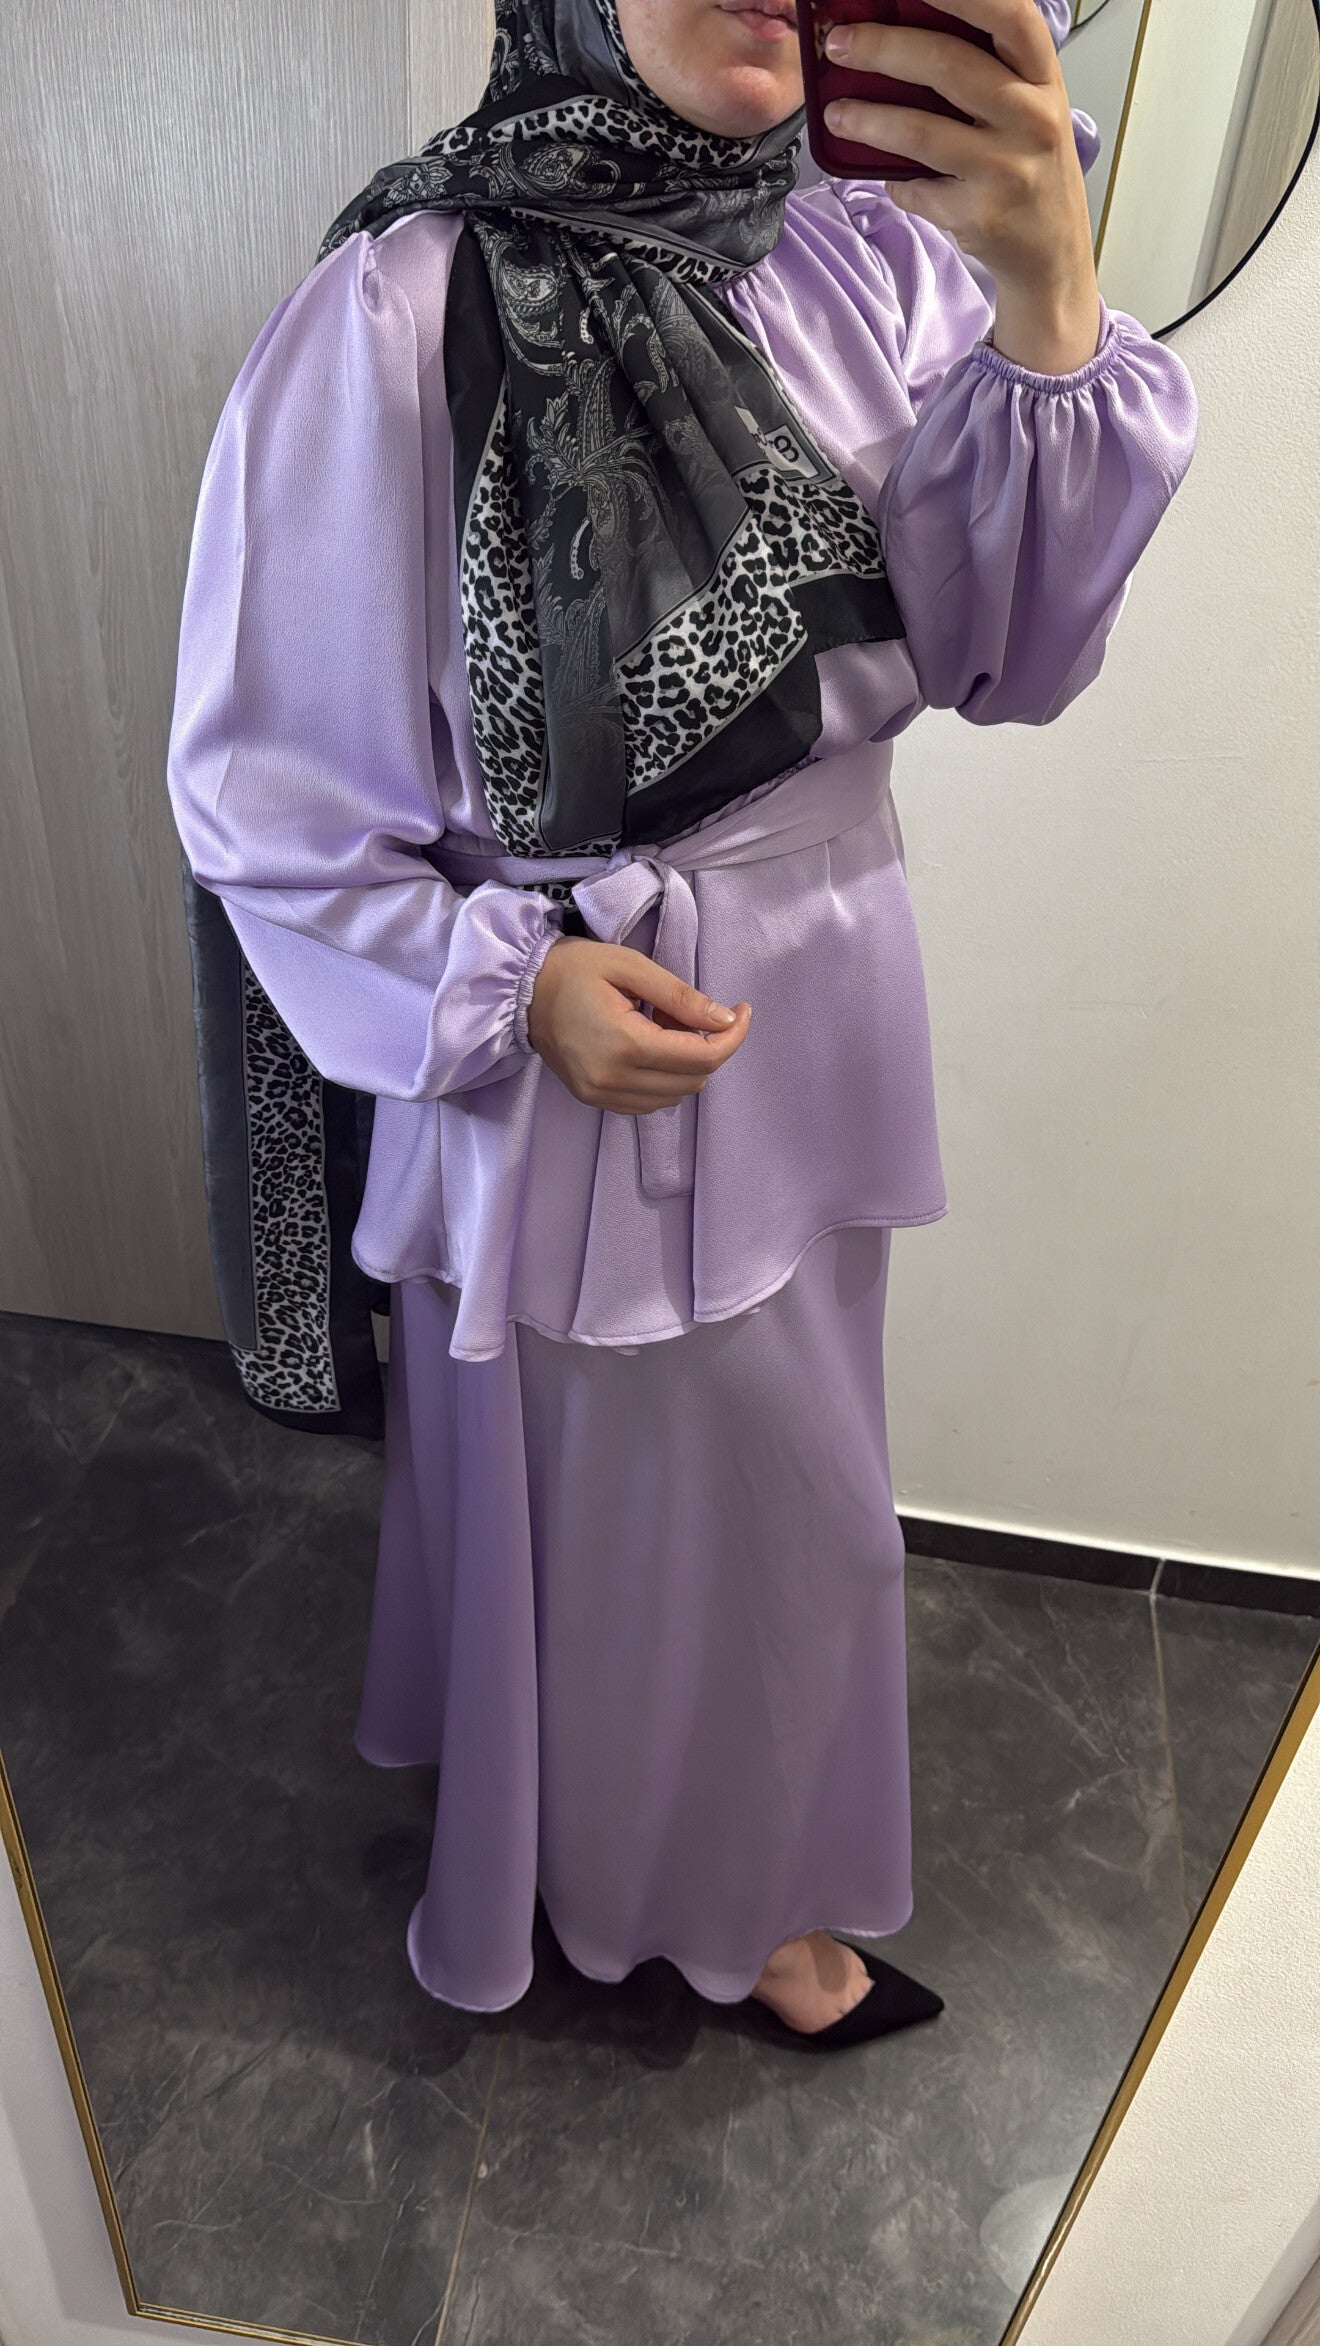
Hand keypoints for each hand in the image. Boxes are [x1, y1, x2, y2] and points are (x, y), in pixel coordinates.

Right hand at [526, 934, 751, 1114]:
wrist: (523, 992)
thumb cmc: (575, 970)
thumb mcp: (631, 967)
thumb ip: (680, 996)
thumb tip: (725, 1019)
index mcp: (625, 1044)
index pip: (702, 1058)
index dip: (734, 1036)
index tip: (742, 1010)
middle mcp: (614, 1080)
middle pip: (694, 1080)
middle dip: (708, 1046)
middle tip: (689, 1011)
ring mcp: (602, 1096)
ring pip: (676, 1096)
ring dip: (686, 1064)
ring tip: (665, 1027)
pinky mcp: (596, 1101)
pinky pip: (650, 1103)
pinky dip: (664, 1079)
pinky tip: (650, 1048)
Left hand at [822, 0, 1100, 372]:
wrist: (1052, 251)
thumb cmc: (1029, 166)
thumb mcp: (1025, 107)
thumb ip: (985, 71)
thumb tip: (902, 35)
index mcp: (1043, 78)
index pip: (1011, 16)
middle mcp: (1033, 118)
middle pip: (947, 64)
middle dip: (881, 47)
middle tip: (839, 44)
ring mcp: (1008, 168)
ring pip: (919, 131)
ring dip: (866, 118)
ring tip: (837, 113)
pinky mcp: (981, 214)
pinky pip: (917, 189)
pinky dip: (895, 184)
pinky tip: (888, 177)